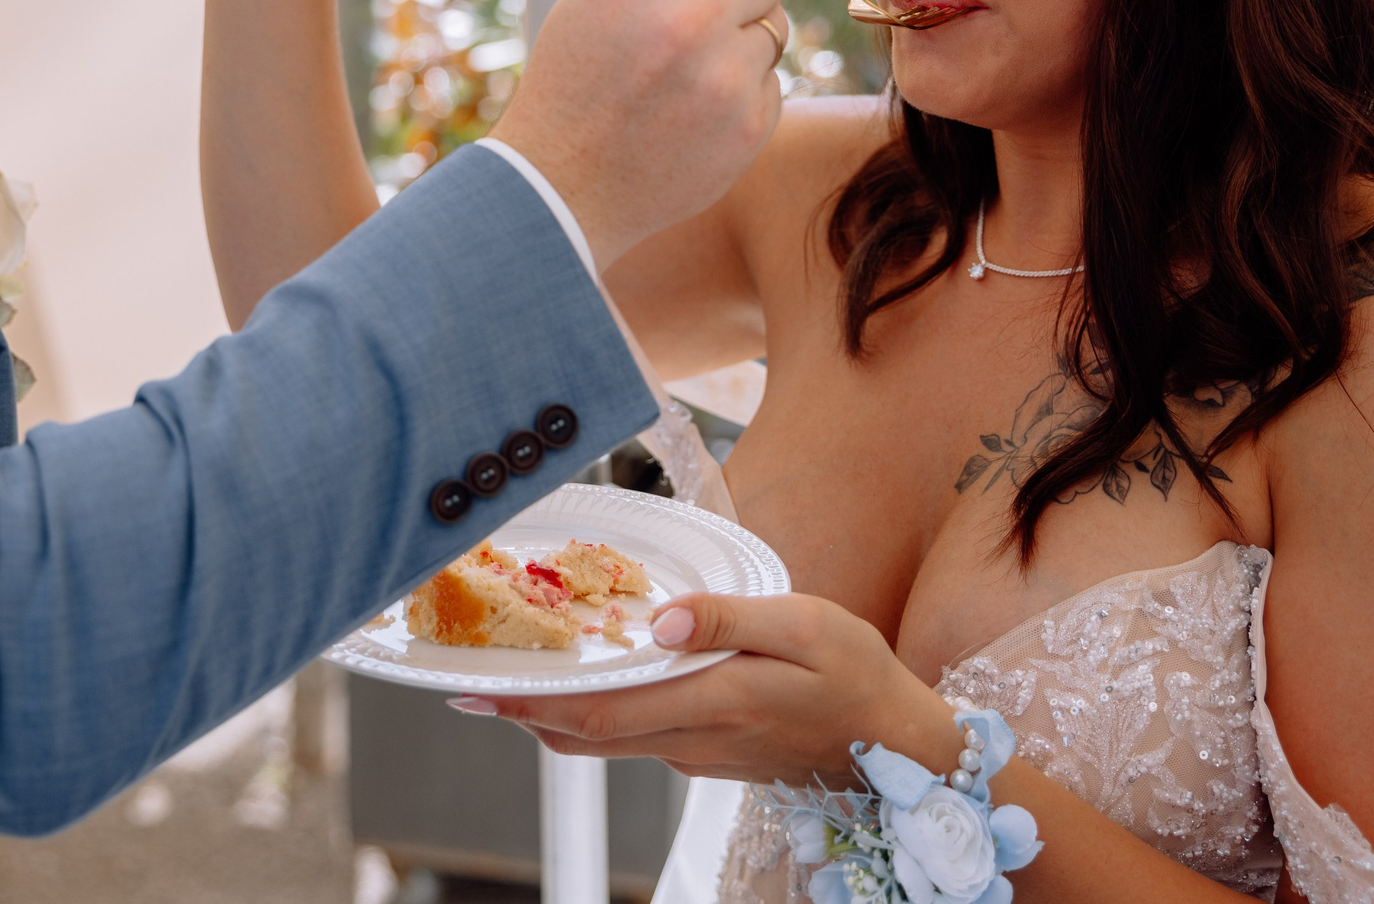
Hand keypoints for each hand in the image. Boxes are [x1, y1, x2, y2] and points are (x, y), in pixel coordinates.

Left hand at [461, 591, 962, 786]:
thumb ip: (729, 619)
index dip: (530, 705)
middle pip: (587, 734)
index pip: (600, 713)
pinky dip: (602, 712)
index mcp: (713, 703)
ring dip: (558, 712)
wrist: (903, 751)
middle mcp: (695, 739)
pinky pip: (639, 737)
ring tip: (516, 676)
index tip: (476, 693)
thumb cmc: (859, 678)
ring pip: (610, 740)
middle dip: (523, 712)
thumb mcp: (806, 626)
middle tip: (470, 686)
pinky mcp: (711, 754)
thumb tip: (660, 621)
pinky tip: (595, 679)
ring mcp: (700, 753)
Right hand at [489, 0, 789, 267]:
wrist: (561, 191)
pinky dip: (743, 89)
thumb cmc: (573, 81)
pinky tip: (692, 111)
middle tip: (700, 10)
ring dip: (741, 37)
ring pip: (775, 24)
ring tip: (684, 71)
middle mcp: (685, 22)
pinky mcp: (751, 127)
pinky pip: (773, 79)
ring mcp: (723, 79)